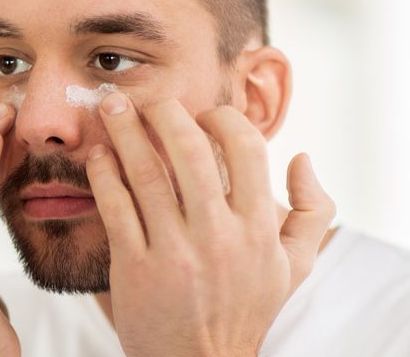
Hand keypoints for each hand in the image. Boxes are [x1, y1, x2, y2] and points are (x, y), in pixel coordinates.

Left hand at [86, 94, 335, 356]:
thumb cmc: (245, 310)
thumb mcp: (294, 268)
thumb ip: (311, 212)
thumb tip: (303, 157)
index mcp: (258, 231)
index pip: (246, 149)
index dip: (222, 118)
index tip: (203, 113)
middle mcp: (218, 238)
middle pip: (189, 151)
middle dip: (164, 112)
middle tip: (147, 99)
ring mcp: (174, 252)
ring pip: (146, 174)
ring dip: (124, 132)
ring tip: (111, 107)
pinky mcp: (135, 268)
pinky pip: (115, 207)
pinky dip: (104, 174)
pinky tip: (99, 156)